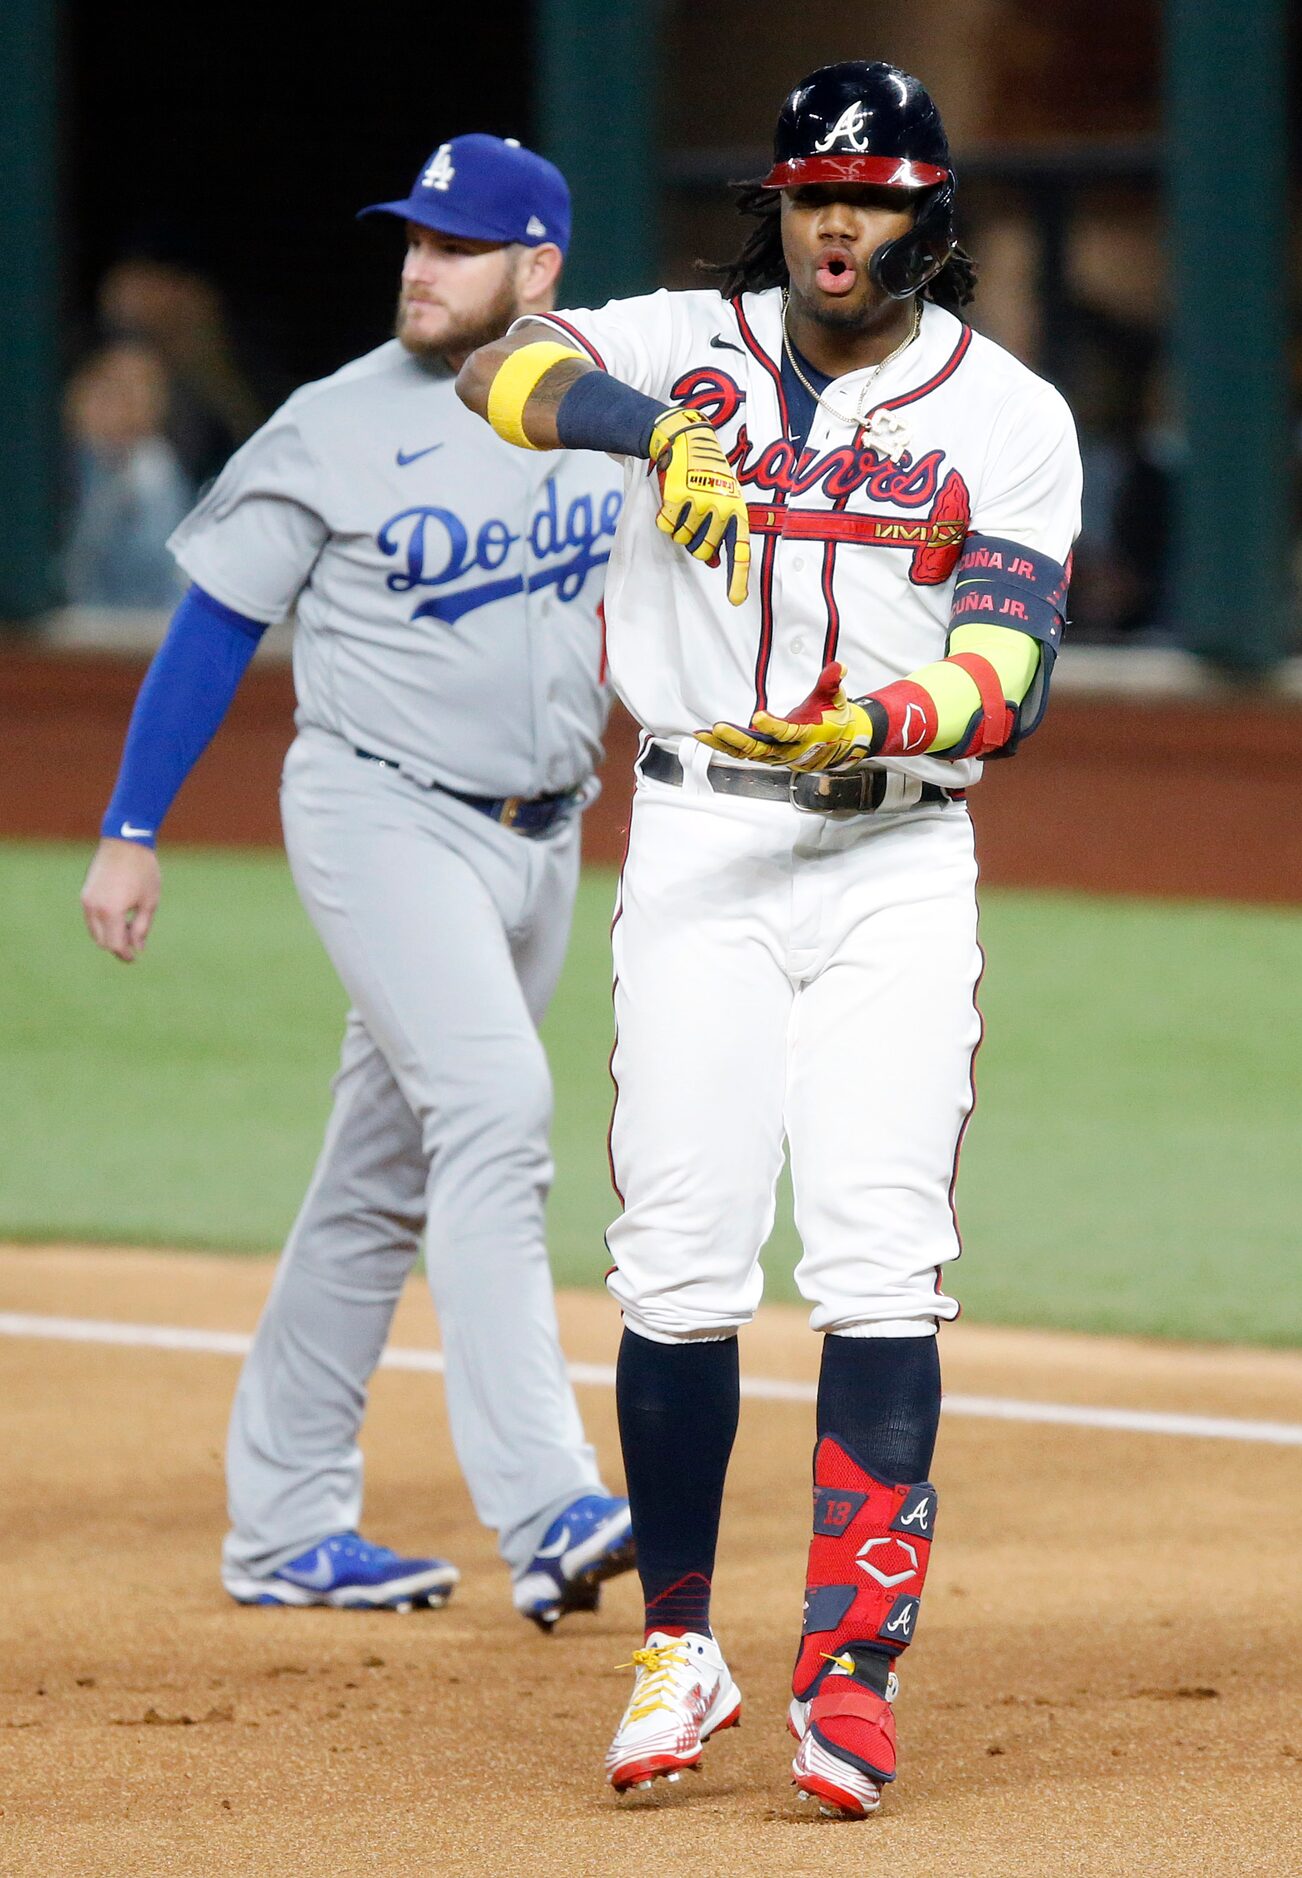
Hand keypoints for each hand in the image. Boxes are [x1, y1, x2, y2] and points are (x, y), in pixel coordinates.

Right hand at [80, 839, 161, 961]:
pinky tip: (120, 916)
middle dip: (117, 946)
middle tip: (135, 941)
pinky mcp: (85, 894)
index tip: (135, 958)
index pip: (114, 945)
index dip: (125, 954)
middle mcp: (94, 908)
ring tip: (129, 927)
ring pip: (95, 931)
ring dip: (109, 935)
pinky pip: (91, 918)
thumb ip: (142, 927)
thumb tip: (137, 948)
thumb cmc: (143, 870)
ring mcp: (86, 901)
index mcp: (111, 912)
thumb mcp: (149, 901)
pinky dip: (103, 924)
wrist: (125, 842)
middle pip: (102, 941)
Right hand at [648, 408, 749, 605]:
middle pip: (703, 551)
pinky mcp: (677, 497)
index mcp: (736, 510)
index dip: (737, 578)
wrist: (687, 440)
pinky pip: (666, 526)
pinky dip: (665, 519)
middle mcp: (721, 508)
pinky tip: (671, 502)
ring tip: (684, 505)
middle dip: (695, 542)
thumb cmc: (707, 475)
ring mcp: (699, 503)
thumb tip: (714, 564)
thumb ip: (720, 532)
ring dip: (679, 528)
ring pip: (682, 540)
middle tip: (693, 520)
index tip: (736, 600)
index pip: (739, 551)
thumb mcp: (721, 501)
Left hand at [697, 661, 880, 769]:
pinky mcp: (763, 754)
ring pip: (745, 753)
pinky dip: (722, 746)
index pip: (787, 733)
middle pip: (759, 748)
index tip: (758, 717)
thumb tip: (838, 667)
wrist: (835, 743)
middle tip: (719, 728)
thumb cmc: (832, 720)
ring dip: (723, 744)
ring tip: (703, 734)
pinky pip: (740, 752)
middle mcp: (787, 750)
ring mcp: (773, 754)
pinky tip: (705, 736)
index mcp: (805, 736)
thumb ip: (832, 683)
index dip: (773, 727)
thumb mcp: (835, 700)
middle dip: (738, 739)